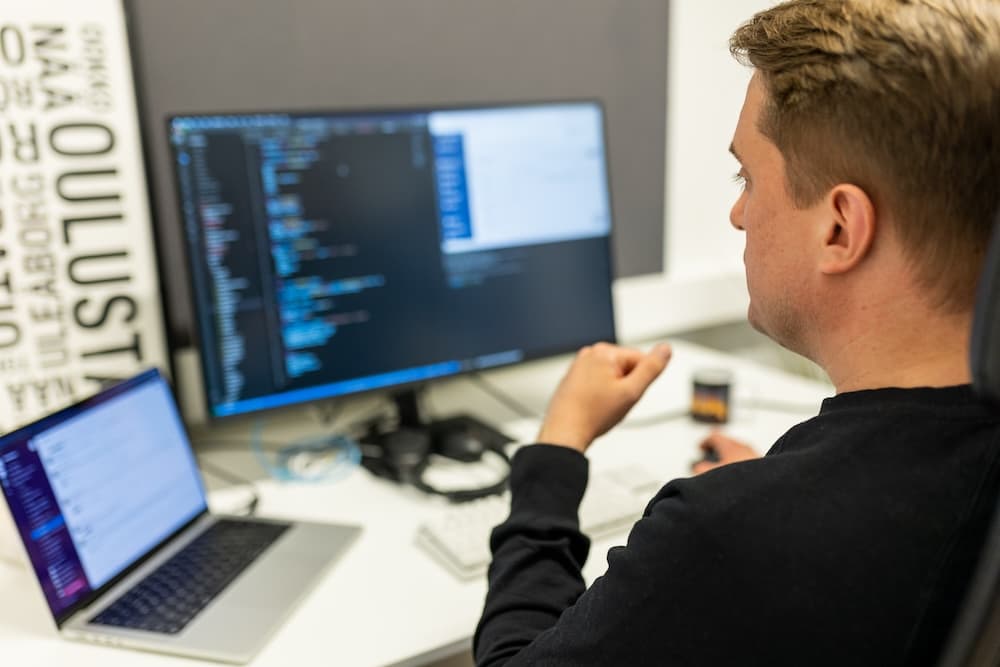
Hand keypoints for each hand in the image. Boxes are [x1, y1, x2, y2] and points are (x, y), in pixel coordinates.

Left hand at [537, 342, 672, 452]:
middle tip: (615, 403)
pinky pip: (597, 384)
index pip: (641, 360)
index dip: (640, 382)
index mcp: (604, 352)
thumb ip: (651, 369)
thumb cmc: (592, 414)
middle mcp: (589, 354)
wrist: (564, 432)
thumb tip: (665, 349)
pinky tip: (593, 407)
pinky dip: (599, 395)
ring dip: (613, 392)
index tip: (628, 396)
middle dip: (626, 387)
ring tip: (603, 407)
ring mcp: (579, 366)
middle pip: (626, 368)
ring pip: (611, 377)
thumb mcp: (632, 392)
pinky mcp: (573, 379)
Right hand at [691, 430, 759, 474]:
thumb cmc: (743, 480)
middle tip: (712, 456)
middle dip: (718, 449)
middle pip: (728, 442)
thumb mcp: (714, 474)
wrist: (766, 488)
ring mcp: (755, 454)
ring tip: (725, 468)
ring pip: (739, 451)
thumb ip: (702, 469)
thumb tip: (698, 467)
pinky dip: (741, 463)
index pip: (714, 436)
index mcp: (730, 446)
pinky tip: (740, 476)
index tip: (700, 446)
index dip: (704, 441)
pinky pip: (749, 459)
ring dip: (730, 457)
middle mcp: (743, 447)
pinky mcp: (764, 464)